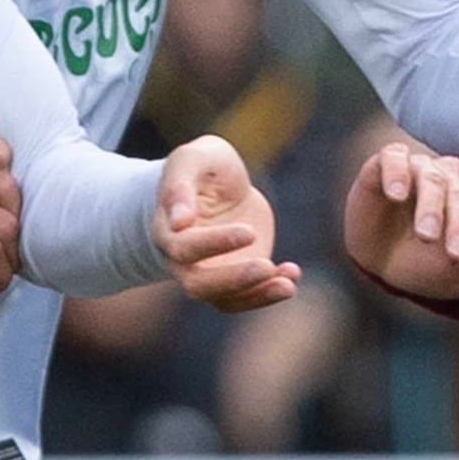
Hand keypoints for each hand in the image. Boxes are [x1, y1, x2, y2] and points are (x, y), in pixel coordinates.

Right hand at [154, 133, 298, 309]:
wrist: (218, 183)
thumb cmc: (202, 167)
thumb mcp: (192, 160)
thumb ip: (180, 184)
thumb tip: (179, 221)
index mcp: (166, 231)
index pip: (184, 248)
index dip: (215, 243)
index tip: (250, 232)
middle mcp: (182, 261)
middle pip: (198, 285)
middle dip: (233, 279)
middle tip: (266, 266)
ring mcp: (209, 272)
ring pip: (224, 299)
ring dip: (256, 294)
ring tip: (288, 284)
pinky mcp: (235, 277)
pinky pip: (247, 296)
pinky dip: (269, 292)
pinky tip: (292, 273)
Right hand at [341, 134, 458, 305]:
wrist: (381, 265)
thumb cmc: (428, 265)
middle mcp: (452, 179)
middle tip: (456, 253)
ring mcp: (419, 169)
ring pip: (432, 177)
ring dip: (431, 206)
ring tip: (427, 235)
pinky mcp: (385, 166)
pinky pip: (393, 157)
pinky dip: (396, 172)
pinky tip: (396, 194)